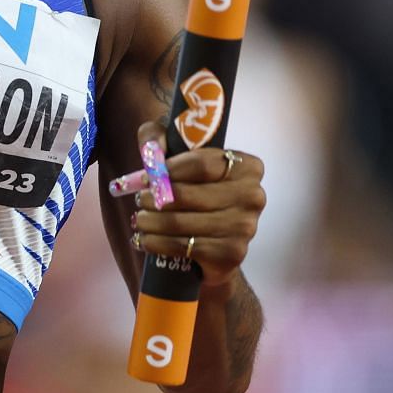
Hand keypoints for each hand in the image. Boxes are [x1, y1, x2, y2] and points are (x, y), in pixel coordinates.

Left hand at [126, 120, 265, 295]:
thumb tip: (150, 147)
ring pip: (182, 222)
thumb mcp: (178, 155)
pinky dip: (157, 243)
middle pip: (189, 195)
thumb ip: (159, 138)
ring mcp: (245, 227)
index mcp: (247, 166)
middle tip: (138, 200)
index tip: (148, 176)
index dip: (169, 169)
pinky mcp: (231, 254)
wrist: (215, 244)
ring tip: (138, 220)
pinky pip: (184, 247)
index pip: (202, 163)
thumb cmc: (197, 192)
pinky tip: (144, 240)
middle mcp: (253, 196)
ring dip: (151, 222)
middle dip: (155, 198)